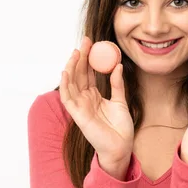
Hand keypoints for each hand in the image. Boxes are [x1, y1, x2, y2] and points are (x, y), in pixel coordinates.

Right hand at [59, 37, 133, 170]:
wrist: (122, 146)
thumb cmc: (121, 128)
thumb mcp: (121, 101)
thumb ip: (117, 84)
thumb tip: (117, 65)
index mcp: (93, 96)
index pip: (88, 73)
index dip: (89, 58)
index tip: (92, 43)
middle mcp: (84, 99)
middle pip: (79, 74)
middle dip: (81, 57)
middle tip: (85, 41)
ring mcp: (80, 106)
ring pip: (71, 83)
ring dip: (72, 67)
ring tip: (76, 52)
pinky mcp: (78, 115)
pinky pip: (68, 98)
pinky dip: (65, 85)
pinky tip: (66, 72)